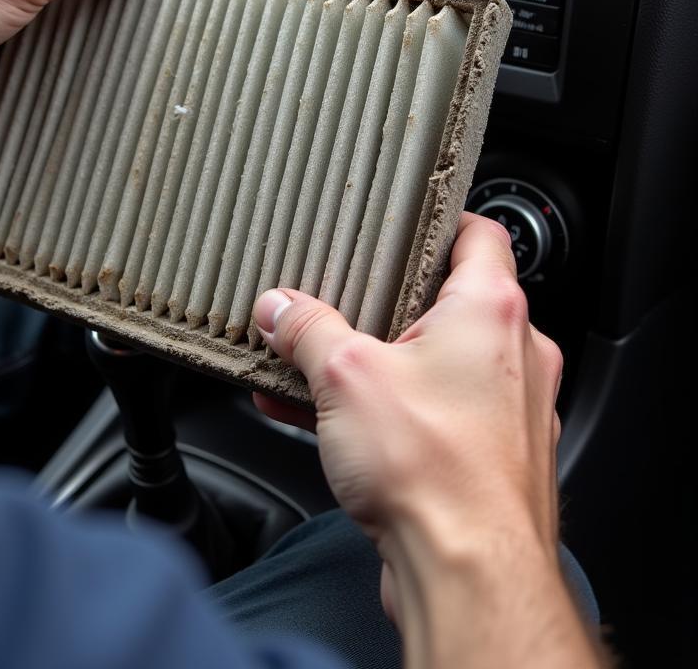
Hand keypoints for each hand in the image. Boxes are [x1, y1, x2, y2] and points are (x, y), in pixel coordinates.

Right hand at [252, 215, 587, 666]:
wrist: (469, 574)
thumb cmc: (437, 474)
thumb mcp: (345, 376)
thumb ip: (307, 329)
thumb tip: (279, 307)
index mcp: (489, 312)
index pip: (481, 234)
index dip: (441, 219)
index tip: (406, 218)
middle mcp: (512, 355)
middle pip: (446, 302)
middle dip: (385, 303)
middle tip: (341, 299)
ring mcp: (505, 410)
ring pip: (433, 363)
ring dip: (374, 363)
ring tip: (314, 367)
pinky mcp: (488, 457)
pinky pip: (429, 413)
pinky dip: (384, 409)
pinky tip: (322, 420)